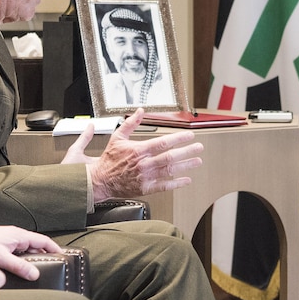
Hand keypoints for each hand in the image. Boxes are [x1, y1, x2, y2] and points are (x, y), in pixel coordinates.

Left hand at [0, 222, 60, 280]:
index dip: (55, 248)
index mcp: (19, 235)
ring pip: (26, 250)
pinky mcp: (0, 246)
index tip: (64, 257)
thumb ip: (18, 266)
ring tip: (39, 272)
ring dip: (33, 259)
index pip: (43, 240)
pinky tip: (20, 270)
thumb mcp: (0, 258)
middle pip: (36, 246)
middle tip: (54, 268)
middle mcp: (15, 236)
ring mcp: (8, 241)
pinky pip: (17, 253)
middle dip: (46, 256)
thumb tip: (36, 274)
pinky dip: (23, 261)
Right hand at [66, 108, 203, 200]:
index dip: (178, 138)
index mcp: (139, 150)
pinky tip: (186, 180)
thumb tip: (140, 111)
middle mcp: (144, 164)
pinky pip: (164, 186)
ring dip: (186, 166)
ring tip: (197, 161)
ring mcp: (145, 177)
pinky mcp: (145, 188)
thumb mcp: (117, 137)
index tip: (190, 135)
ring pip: (170, 170)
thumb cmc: (108, 160)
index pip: (163, 142)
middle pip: (170, 156)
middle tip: (199, 147)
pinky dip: (176, 183)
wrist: (99, 181)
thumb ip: (130, 123)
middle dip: (187, 151)